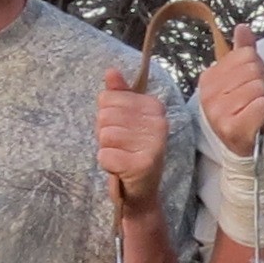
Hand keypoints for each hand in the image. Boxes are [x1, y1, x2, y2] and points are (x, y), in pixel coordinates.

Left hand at [98, 69, 169, 206]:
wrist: (140, 191)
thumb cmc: (130, 151)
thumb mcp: (124, 120)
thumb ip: (118, 94)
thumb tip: (111, 71)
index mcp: (154, 107)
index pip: (107, 98)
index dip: (106, 116)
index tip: (121, 129)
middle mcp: (159, 123)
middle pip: (105, 115)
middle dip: (104, 133)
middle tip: (119, 145)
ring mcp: (153, 144)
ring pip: (105, 135)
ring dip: (106, 148)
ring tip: (121, 155)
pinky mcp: (143, 164)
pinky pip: (105, 155)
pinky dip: (107, 163)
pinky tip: (120, 167)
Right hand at [196, 23, 263, 158]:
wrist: (246, 154)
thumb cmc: (246, 115)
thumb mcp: (243, 81)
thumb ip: (242, 53)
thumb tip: (243, 28)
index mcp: (209, 78)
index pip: (246, 54)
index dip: (258, 70)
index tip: (251, 89)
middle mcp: (209, 94)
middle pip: (254, 70)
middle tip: (258, 103)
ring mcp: (219, 112)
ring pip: (260, 87)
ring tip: (260, 114)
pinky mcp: (233, 128)